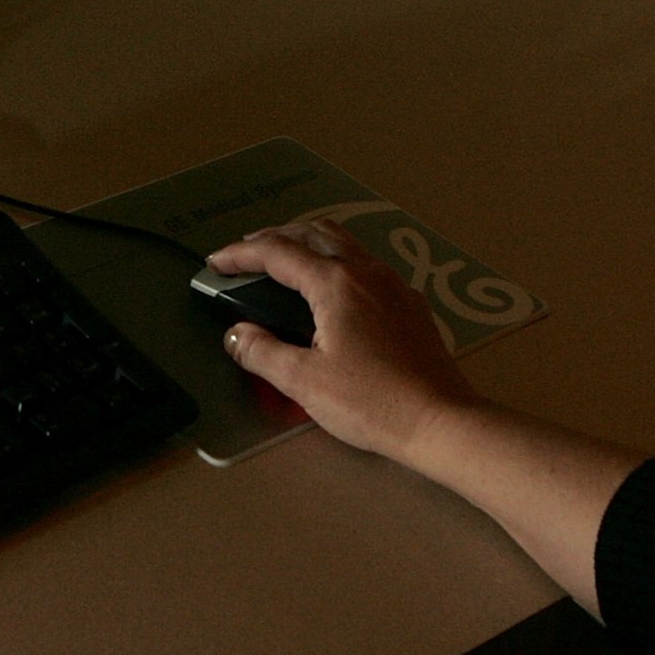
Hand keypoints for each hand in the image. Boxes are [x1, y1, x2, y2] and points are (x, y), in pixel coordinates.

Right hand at [210, 220, 481, 463]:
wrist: (439, 420)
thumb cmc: (369, 402)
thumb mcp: (304, 382)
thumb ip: (262, 352)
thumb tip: (236, 334)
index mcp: (336, 283)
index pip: (278, 253)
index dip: (241, 255)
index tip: (215, 263)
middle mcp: (367, 272)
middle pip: (314, 234)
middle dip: (275, 237)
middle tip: (246, 254)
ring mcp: (394, 285)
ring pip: (345, 243)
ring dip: (309, 242)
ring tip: (285, 260)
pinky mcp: (410, 304)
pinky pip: (367, 264)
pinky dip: (337, 261)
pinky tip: (334, 289)